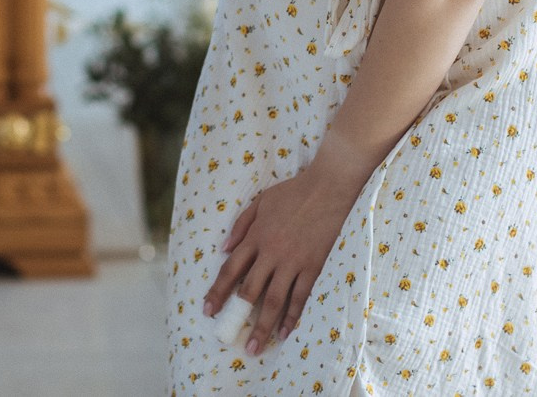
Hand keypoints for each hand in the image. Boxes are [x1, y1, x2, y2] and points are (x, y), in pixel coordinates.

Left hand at [202, 162, 365, 353]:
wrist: (328, 188)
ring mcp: (293, 262)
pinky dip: (293, 317)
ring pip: (274, 300)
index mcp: (256, 237)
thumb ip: (241, 225)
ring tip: (256, 347)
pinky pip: (301, 296)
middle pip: (250, 291)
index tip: (208, 310)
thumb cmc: (293, 192)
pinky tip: (285, 332)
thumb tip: (223, 249)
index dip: (218, 292)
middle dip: (237, 317)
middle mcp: (271, 253)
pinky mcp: (313, 266)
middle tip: (228, 338)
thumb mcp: (260, 201)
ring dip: (263, 326)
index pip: (231, 270)